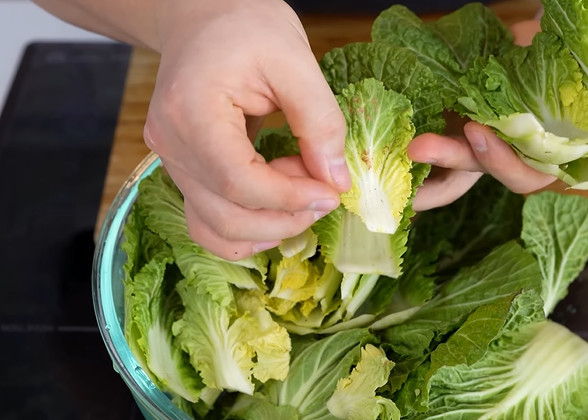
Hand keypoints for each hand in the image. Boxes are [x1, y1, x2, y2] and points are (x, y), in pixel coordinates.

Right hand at [142, 0, 350, 260]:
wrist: (206, 16)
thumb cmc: (247, 26)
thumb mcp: (296, 61)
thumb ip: (320, 122)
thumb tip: (337, 181)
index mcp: (191, 112)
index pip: (238, 182)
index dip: (290, 199)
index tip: (331, 193)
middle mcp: (171, 144)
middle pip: (225, 216)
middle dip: (285, 218)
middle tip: (323, 192)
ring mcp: (171, 161)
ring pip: (216, 228)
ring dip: (268, 227)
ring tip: (301, 191)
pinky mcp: (183, 170)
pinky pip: (210, 219)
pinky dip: (248, 226)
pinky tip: (279, 205)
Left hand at [410, 18, 587, 210]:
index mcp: (558, 157)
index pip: (528, 176)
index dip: (504, 164)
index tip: (481, 134)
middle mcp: (523, 148)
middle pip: (482, 167)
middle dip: (450, 161)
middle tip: (419, 145)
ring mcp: (499, 125)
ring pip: (460, 147)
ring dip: (433, 148)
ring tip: (407, 139)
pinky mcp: (482, 100)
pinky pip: (452, 114)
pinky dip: (430, 117)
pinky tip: (406, 112)